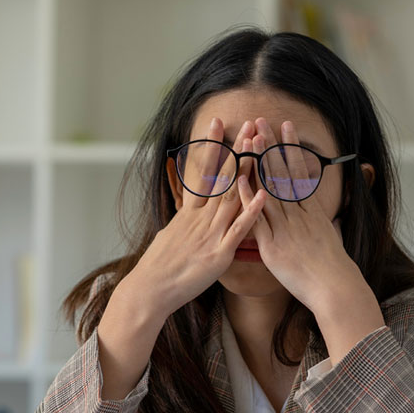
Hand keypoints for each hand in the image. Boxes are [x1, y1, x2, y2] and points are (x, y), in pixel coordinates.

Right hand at [124, 117, 266, 318]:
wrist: (150, 290)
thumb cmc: (159, 267)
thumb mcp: (170, 235)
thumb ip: (185, 221)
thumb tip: (187, 213)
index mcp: (190, 213)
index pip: (203, 171)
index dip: (212, 146)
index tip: (218, 122)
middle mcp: (200, 218)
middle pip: (222, 177)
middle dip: (237, 149)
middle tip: (248, 124)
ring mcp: (211, 234)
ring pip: (232, 196)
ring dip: (248, 170)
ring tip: (259, 147)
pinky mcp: (219, 253)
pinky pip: (238, 230)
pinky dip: (251, 212)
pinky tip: (263, 194)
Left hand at [239, 118, 364, 314]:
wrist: (334, 288)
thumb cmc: (334, 268)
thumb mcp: (332, 237)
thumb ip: (324, 223)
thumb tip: (328, 217)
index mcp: (312, 211)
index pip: (299, 172)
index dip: (290, 148)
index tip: (285, 127)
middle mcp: (298, 215)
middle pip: (282, 174)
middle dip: (272, 146)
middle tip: (262, 121)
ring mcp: (285, 228)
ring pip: (269, 190)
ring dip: (259, 163)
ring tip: (251, 139)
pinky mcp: (272, 246)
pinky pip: (258, 219)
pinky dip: (248, 199)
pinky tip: (239, 180)